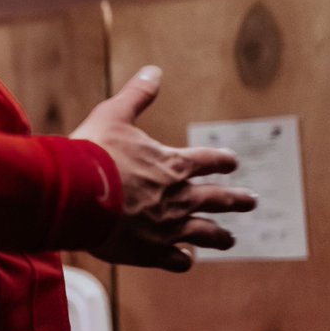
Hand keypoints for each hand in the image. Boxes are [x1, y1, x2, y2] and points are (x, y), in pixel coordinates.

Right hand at [71, 66, 256, 271]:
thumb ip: (137, 95)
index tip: (233, 162)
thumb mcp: (114, 115)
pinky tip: (185, 260)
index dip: (221, 161)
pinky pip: (176, 259)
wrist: (77, 194)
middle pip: (216, 200)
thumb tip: (154, 70)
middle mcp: (177, 198)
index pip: (208, 161)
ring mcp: (167, 227)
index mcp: (172, 165)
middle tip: (251, 201)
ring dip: (219, 236)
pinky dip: (182, 260)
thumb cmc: (94, 153)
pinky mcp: (150, 251)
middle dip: (235, 200)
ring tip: (229, 239)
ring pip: (204, 234)